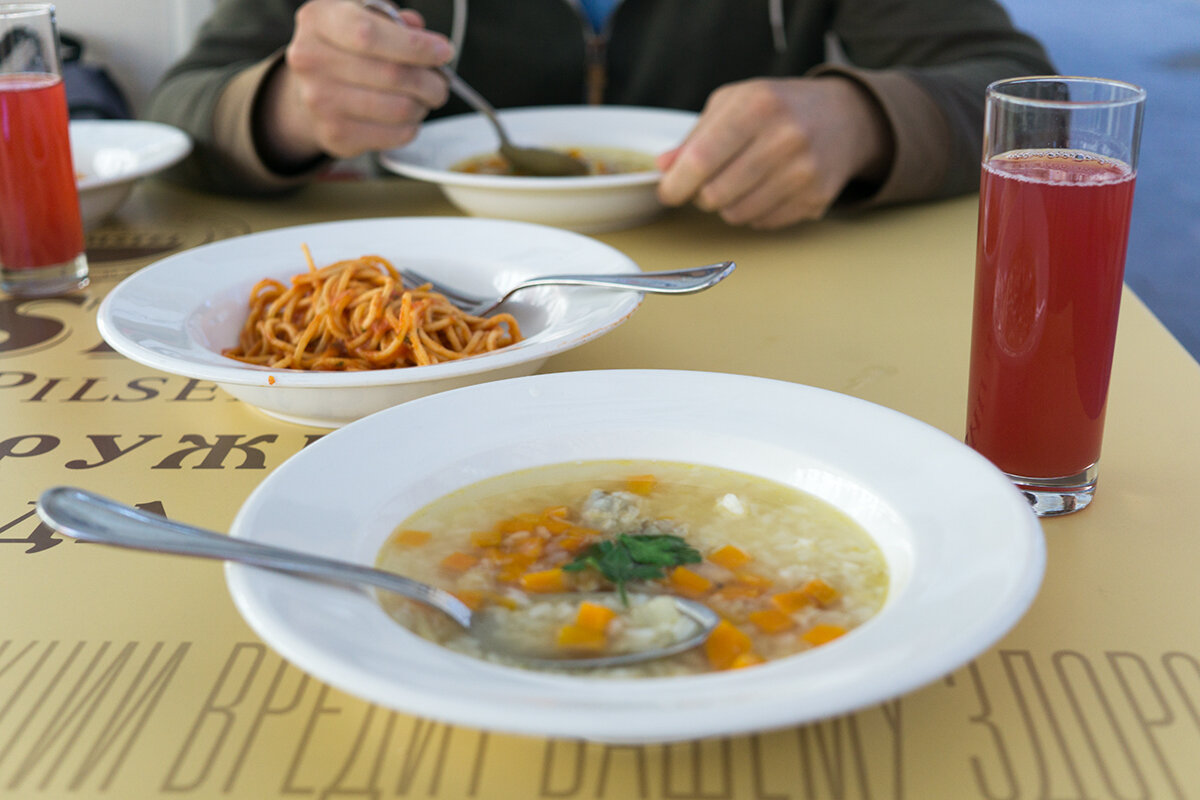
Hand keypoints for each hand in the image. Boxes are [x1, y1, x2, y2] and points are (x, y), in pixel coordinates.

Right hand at [256, 0, 453, 167]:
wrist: (311, 89)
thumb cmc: (344, 49)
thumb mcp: (361, 16)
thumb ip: (392, 20)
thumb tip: (421, 35)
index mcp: (318, 20)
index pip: (370, 34)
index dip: (415, 45)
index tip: (443, 52)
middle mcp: (311, 60)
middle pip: (392, 75)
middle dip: (430, 80)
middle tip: (440, 82)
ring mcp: (320, 101)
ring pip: (399, 108)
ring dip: (423, 105)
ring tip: (423, 98)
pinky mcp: (336, 135)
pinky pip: (395, 134)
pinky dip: (412, 126)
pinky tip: (406, 116)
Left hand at [656, 77, 892, 229]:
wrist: (844, 117)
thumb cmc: (778, 107)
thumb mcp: (734, 103)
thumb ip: (696, 136)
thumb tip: (665, 167)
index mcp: (758, 105)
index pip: (700, 159)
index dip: (676, 184)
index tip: (668, 192)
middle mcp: (785, 137)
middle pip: (714, 195)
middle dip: (701, 195)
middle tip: (708, 181)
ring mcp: (804, 171)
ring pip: (736, 214)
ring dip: (727, 205)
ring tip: (740, 181)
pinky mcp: (815, 198)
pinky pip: (761, 223)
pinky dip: (754, 212)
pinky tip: (766, 188)